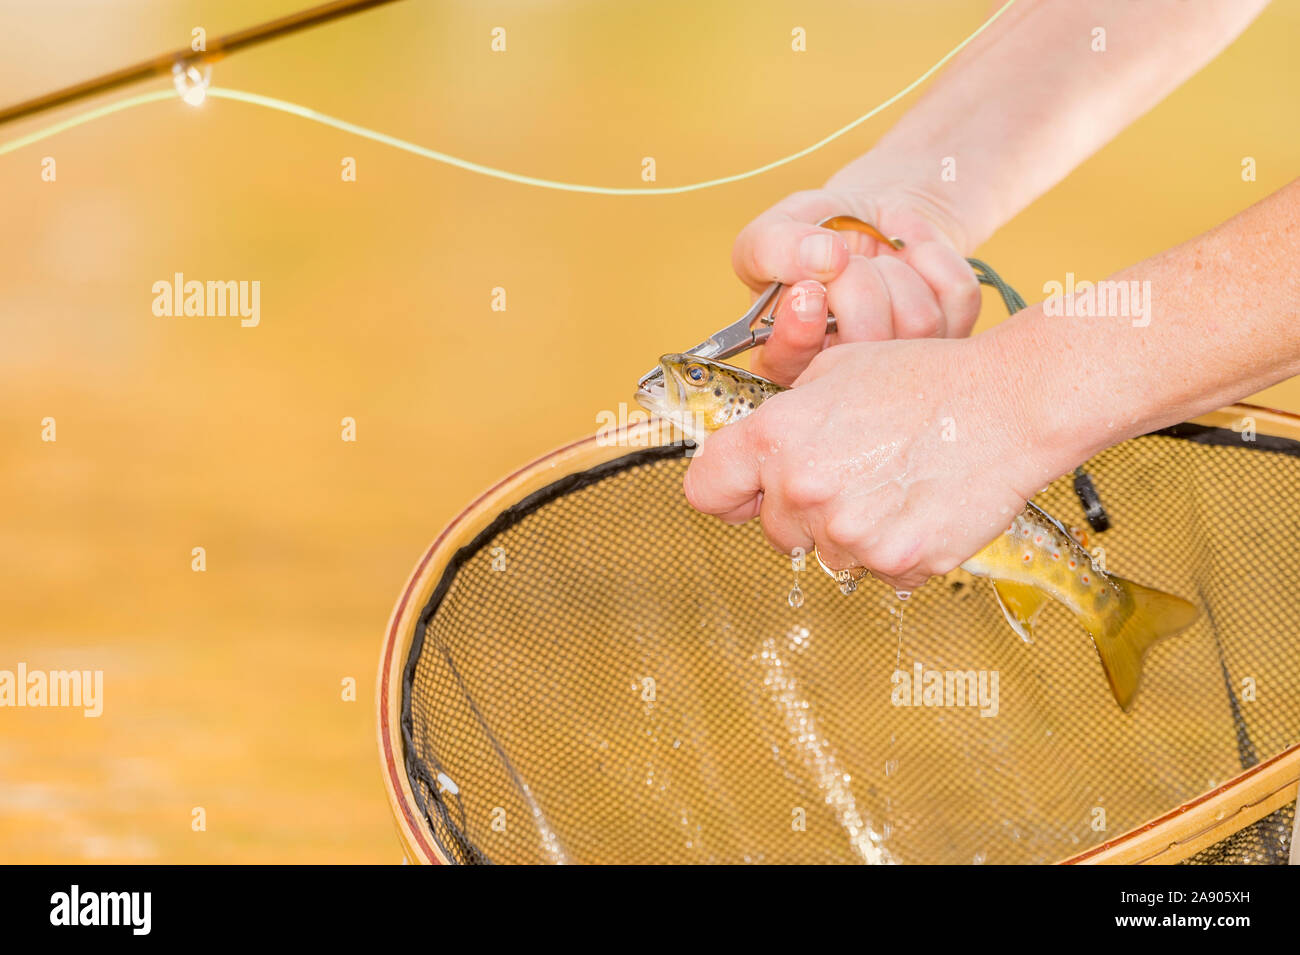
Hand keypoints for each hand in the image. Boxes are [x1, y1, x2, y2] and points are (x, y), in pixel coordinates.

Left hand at [682, 334, 1048, 590]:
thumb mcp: (834, 371)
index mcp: (776, 439)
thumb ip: (786, 418)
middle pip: (774, 530)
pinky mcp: (898, 563)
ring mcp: (850, 535)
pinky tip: (919, 506)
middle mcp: (803, 491)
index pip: (705, 491)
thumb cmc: (927, 379)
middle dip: (805, 509)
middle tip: (855, 472)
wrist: (1010, 403)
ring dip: (852, 531)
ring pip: (828, 555)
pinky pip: (879, 571)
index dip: (726, 492)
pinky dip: (896, 549)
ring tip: (895, 483)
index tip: (742, 494)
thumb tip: (762, 451)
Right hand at [733, 184, 981, 385]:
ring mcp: (903, 362)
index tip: (809, 291)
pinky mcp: (950, 333)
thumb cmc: (812, 236)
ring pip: (919, 323)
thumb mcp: (773, 231)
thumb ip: (773, 247)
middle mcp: (844, 376)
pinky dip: (933, 260)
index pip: (791, 367)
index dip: (801, 334)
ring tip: (875, 266)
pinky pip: (957, 295)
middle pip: (867, 340)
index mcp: (787, 359)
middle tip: (843, 263)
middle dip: (856, 282)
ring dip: (895, 272)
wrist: (866, 220)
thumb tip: (824, 258)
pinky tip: (909, 261)